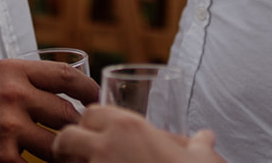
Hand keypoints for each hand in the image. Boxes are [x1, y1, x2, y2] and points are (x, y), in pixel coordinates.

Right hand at [0, 58, 99, 161]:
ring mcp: (8, 127)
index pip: (64, 76)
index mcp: (13, 71)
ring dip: (65, 153)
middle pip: (66, 114)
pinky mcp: (1, 156)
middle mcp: (14, 95)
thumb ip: (20, 80)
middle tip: (84, 134)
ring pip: (57, 145)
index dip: (87, 88)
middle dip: (78, 128)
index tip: (96, 97)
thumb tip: (55, 86)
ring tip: (69, 155)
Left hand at [52, 107, 221, 162]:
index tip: (96, 135)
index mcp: (129, 128)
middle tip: (79, 157)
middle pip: (66, 136)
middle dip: (68, 146)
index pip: (92, 113)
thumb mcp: (201, 155)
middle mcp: (107, 147)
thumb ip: (197, 143)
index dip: (91, 124)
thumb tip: (205, 137)